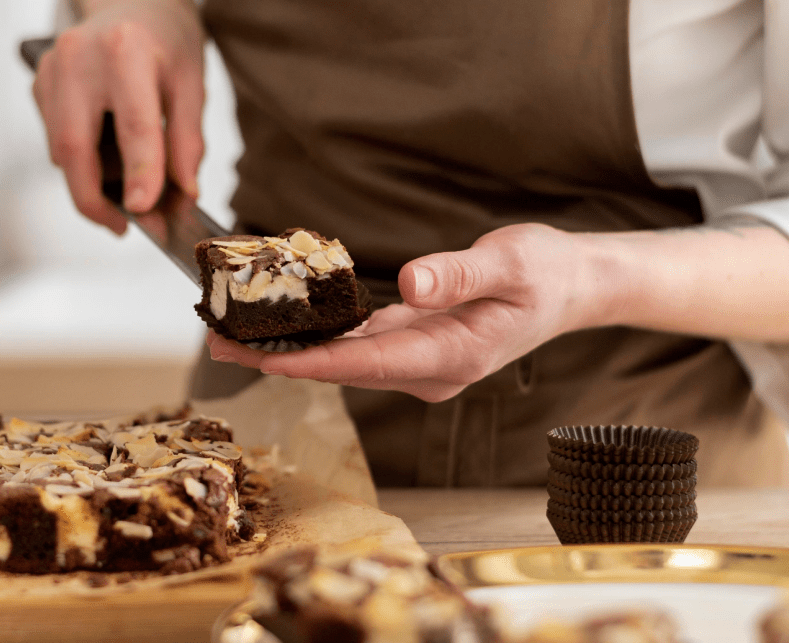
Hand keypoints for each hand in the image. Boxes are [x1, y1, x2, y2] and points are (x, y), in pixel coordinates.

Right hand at [33, 0, 205, 233]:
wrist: (131, 1)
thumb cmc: (165, 41)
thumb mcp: (191, 83)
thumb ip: (188, 141)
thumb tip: (183, 193)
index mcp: (126, 53)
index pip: (133, 126)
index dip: (139, 174)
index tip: (144, 211)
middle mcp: (78, 59)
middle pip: (74, 147)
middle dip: (93, 199)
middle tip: (121, 227)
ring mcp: (51, 72)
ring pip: (60, 151)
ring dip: (89, 183)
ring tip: (124, 190)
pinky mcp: (39, 85)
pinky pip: (55, 141)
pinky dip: (81, 163)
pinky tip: (106, 156)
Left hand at [206, 224, 598, 401]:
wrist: (570, 289)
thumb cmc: (546, 274)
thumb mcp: (513, 264)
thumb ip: (461, 274)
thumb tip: (411, 284)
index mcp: (455, 356)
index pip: (371, 363)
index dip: (316, 362)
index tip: (266, 358)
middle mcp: (431, 369)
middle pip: (345, 369)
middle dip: (282, 359)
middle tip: (218, 348)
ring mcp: (421, 362)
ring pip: (345, 360)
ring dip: (290, 350)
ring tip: (230, 338)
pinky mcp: (413, 346)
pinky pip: (358, 345)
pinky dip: (318, 337)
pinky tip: (280, 325)